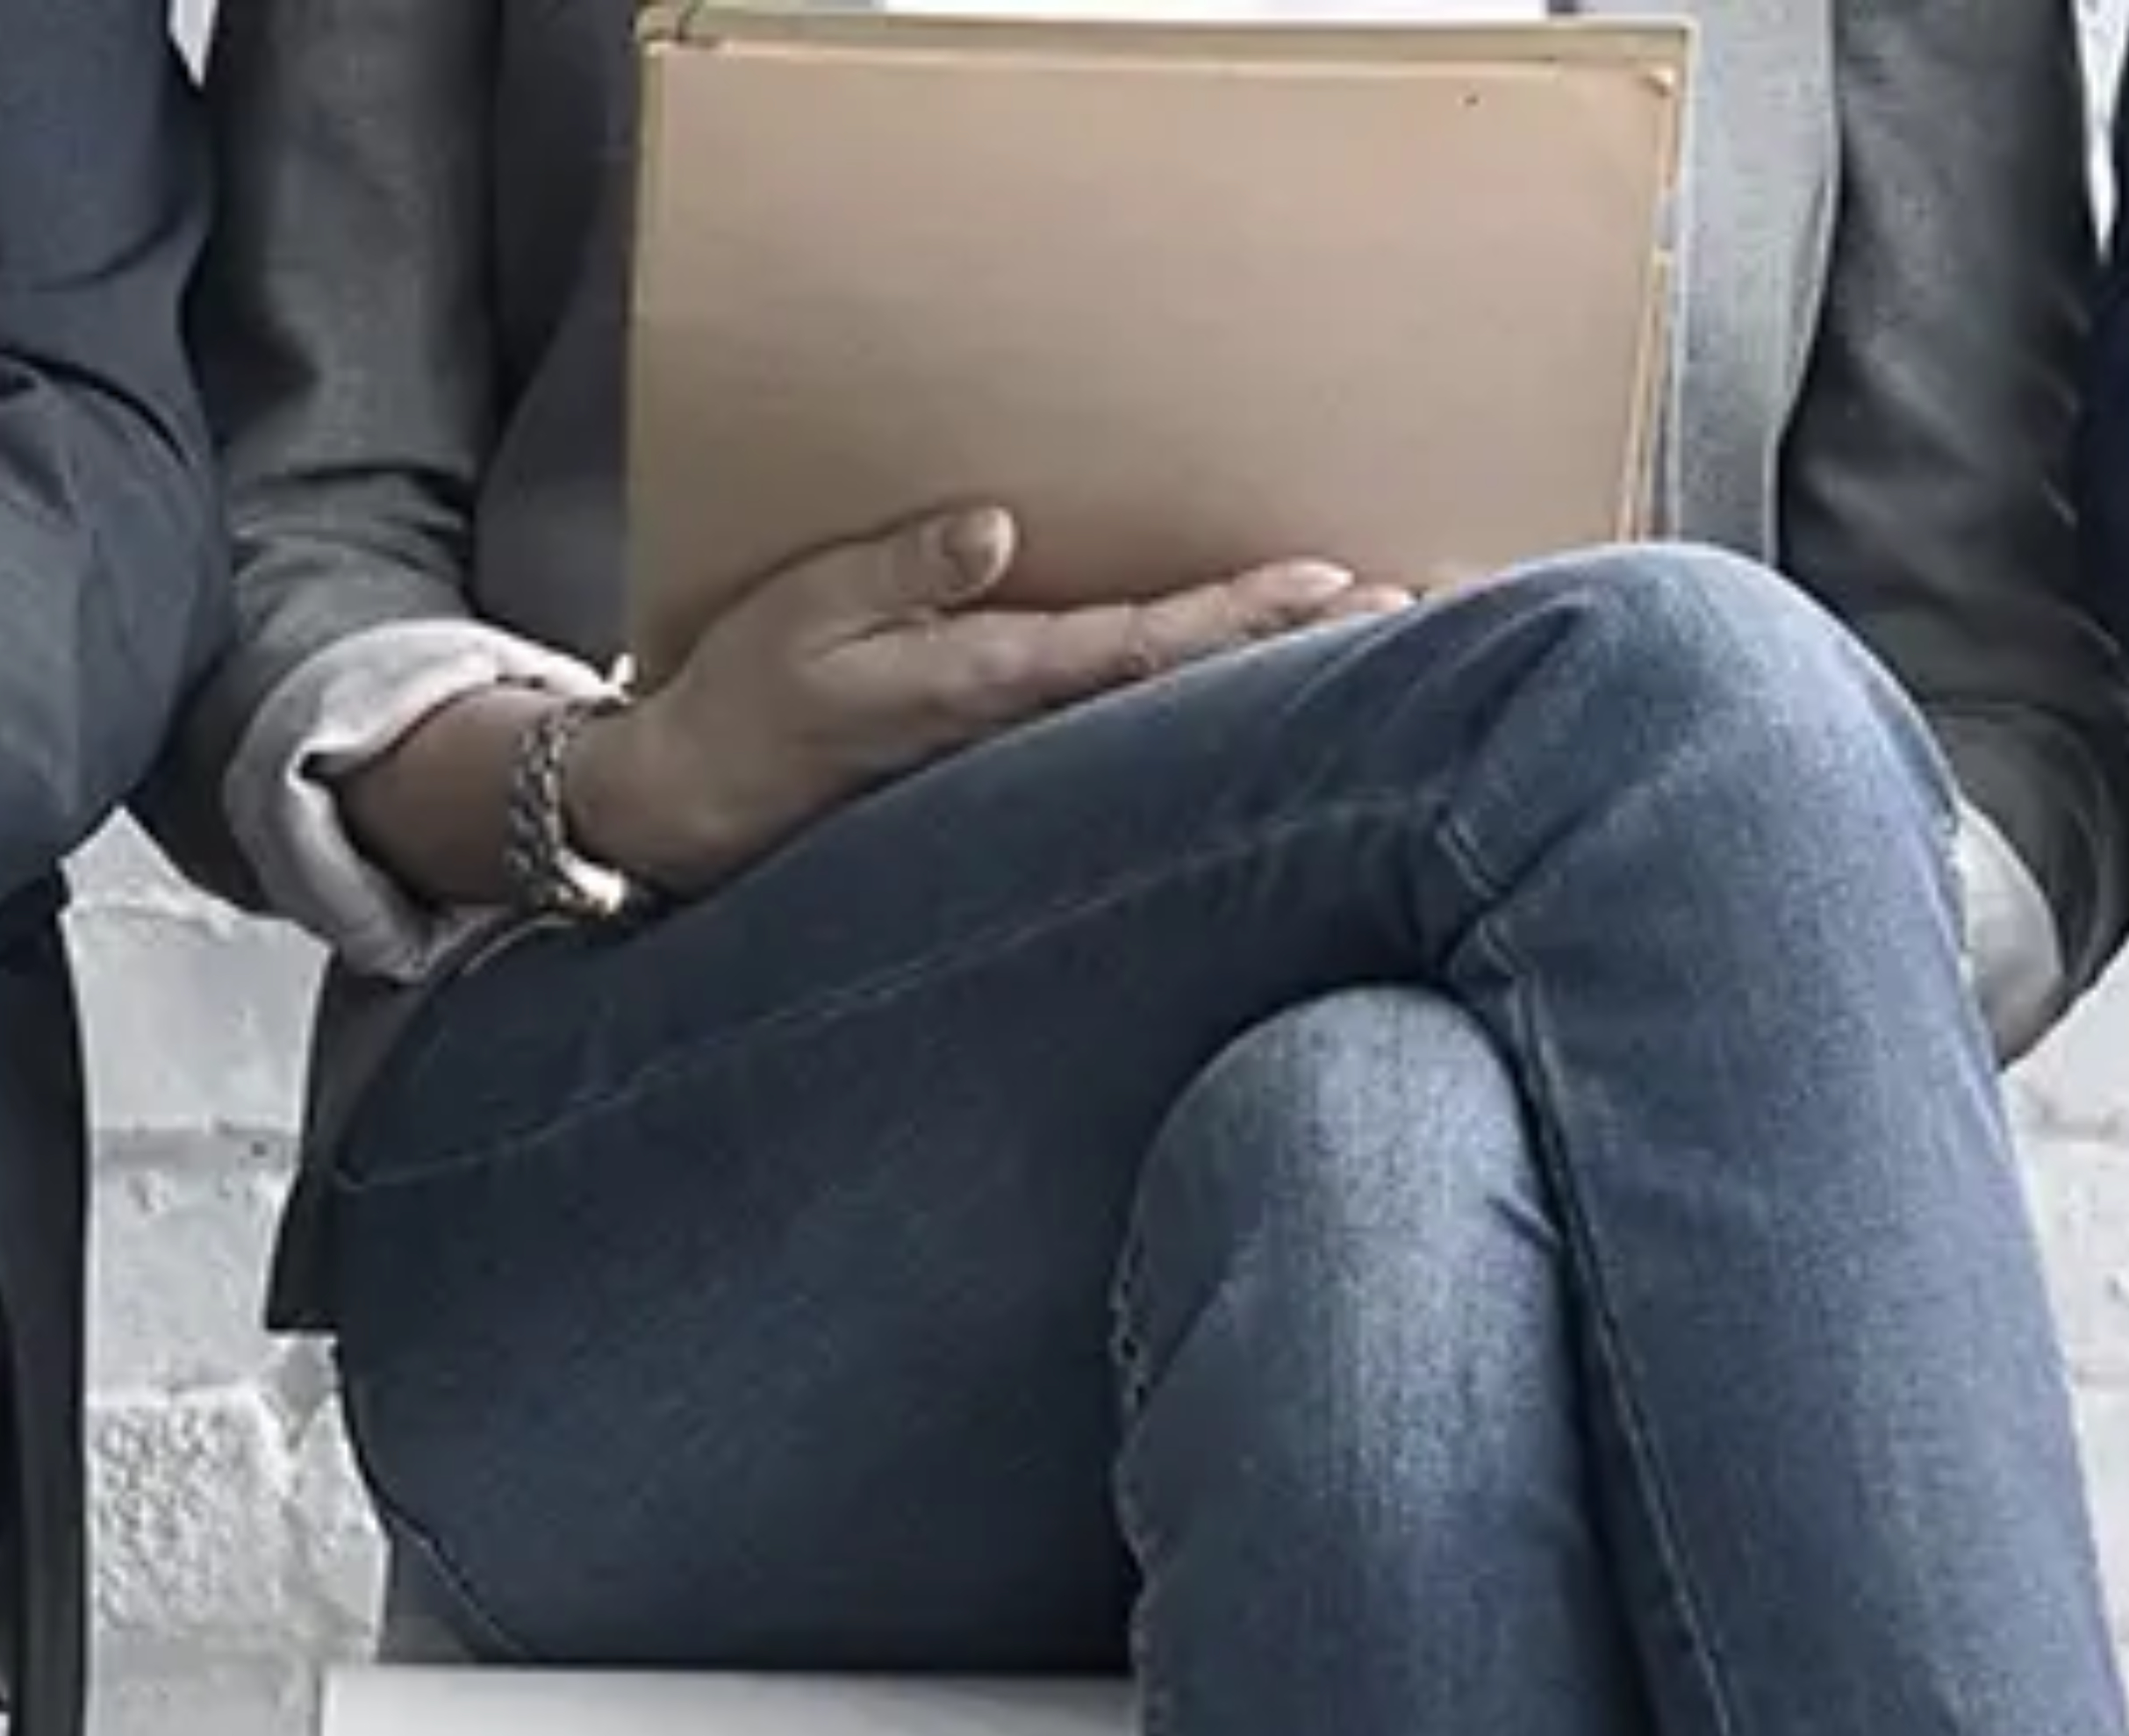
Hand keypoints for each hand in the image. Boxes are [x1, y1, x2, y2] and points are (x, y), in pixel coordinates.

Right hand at [560, 507, 1371, 900]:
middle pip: (1193, 683)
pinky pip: (1139, 727)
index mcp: (987, 681)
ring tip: (1379, 636)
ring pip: (1179, 714)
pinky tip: (1279, 689)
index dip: (1240, 616)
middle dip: (1302, 644)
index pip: (1143, 645)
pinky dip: (1215, 700)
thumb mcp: (807, 614)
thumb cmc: (756, 696)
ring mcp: (1035, 756)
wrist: (708, 810)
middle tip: (1419, 603)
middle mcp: (1031, 728)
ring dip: (1276, 676)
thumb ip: (902, 574)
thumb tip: (996, 533)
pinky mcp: (1024, 766)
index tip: (1329, 582)